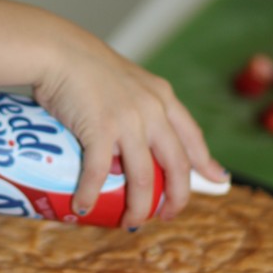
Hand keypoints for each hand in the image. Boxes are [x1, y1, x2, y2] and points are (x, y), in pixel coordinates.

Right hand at [34, 28, 227, 228]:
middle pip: (176, 165)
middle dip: (177, 198)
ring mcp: (128, 121)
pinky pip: (98, 173)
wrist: (56, 50)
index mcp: (162, 97)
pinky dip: (89, 193)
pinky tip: (82, 206)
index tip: (216, 180)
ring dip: (138, 207)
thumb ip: (135, 109)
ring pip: (144, 177)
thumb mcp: (125, 82)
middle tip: (167, 216)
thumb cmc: (83, 65)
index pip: (192, 136)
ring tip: (129, 222)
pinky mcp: (99, 129)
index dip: (205, 162)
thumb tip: (125, 152)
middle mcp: (152, 110)